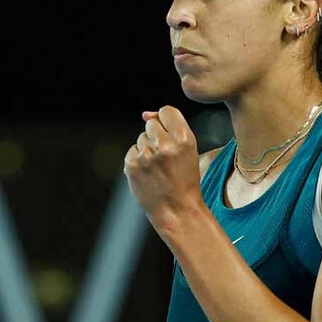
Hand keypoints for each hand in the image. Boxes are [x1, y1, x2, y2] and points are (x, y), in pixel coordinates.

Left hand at [123, 105, 202, 229]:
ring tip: (159, 168)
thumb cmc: (185, 179)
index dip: (167, 122)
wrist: (177, 210)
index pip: (166, 111)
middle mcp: (164, 144)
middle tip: (166, 157)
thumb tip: (145, 114)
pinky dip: (138, 160)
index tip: (171, 136)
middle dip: (157, 136)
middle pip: (151, 124)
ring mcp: (146, 155)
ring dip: (147, 149)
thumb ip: (171, 127)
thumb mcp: (189, 150)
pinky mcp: (132, 165)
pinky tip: (149, 174)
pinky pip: (132, 151)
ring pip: (141, 138)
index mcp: (184, 138)